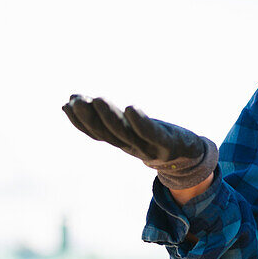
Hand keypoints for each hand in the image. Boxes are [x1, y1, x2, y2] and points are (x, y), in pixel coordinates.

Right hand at [62, 95, 217, 189]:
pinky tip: (131, 108)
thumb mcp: (132, 128)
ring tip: (98, 99)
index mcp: (122, 141)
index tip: (67, 104)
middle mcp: (131, 146)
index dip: (80, 121)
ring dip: (110, 117)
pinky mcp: (167, 144)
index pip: (97, 132)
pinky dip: (140, 122)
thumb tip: (75, 103)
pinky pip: (151, 133)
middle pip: (107, 132)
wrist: (190, 159)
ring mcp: (148, 146)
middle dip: (90, 116)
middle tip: (76, 100)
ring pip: (124, 132)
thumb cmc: (157, 139)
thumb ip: (109, 119)